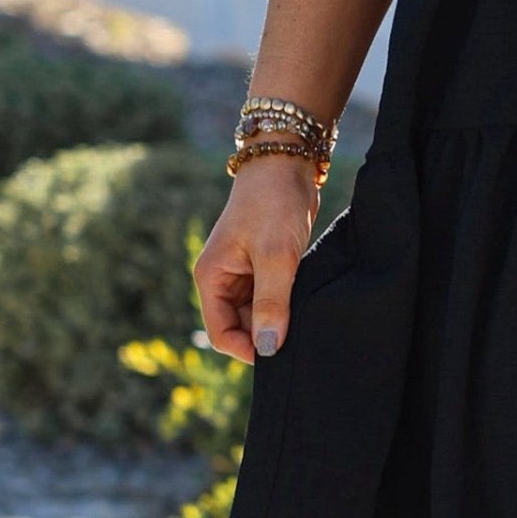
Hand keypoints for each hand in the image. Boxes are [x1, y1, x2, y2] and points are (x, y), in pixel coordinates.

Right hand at [193, 153, 321, 364]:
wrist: (287, 164)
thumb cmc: (274, 203)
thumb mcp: (276, 256)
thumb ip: (272, 302)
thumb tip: (267, 348)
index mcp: (212, 277)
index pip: (221, 333)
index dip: (248, 349)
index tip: (280, 353)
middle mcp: (223, 279)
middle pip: (240, 327)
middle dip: (265, 335)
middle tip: (299, 334)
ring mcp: (243, 273)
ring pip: (258, 314)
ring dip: (277, 319)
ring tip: (304, 314)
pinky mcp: (264, 266)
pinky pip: (271, 298)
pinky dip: (285, 304)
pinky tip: (305, 301)